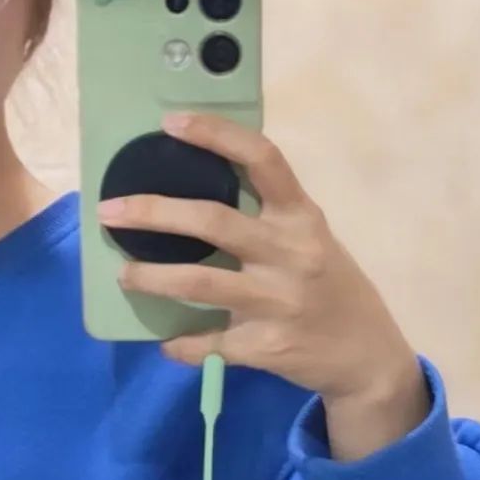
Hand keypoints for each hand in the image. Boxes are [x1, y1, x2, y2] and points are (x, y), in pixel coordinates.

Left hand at [101, 111, 416, 403]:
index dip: (216, 135)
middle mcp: (292, 253)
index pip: (263, 159)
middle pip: (213, 222)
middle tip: (110, 210)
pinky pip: (207, 343)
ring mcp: (279, 302)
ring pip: (199, 283)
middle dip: (154, 213)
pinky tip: (165, 342)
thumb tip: (188, 189)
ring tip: (123, 274)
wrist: (369, 357)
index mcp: (302, 217)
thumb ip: (266, 216)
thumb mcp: (310, 239)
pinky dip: (179, 344)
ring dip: (151, 278)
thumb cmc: (329, 285)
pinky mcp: (266, 346)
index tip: (171, 121)